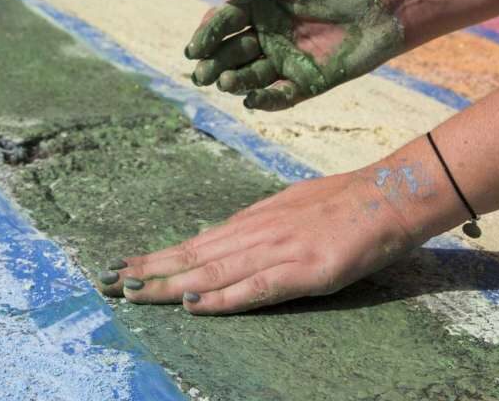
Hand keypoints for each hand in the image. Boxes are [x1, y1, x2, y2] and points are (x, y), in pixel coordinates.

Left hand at [95, 169, 416, 314]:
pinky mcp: (304, 271)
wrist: (390, 195)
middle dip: (148, 271)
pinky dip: (221, 297)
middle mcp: (257, 233)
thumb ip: (260, 224)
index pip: (195, 243)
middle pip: (193, 257)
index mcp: (254, 220)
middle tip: (107, 281)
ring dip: (169, 284)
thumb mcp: (292, 206)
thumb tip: (228, 237)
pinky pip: (255, 288)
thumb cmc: (346, 202)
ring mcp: (279, 250)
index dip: (157, 257)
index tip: (123, 265)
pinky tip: (192, 303)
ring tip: (133, 292)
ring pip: (213, 271)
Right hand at [185, 0, 404, 109]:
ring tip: (224, 83)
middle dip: (212, 63)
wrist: (387, 4)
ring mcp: (286, 60)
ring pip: (249, 76)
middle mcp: (268, 35)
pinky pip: (279, 96)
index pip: (225, 21)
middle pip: (230, 52)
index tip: (197, 46)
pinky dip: (264, 100)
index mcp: (261, 6)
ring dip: (233, 81)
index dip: (208, 33)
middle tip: (200, 72)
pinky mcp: (306, 82)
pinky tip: (251, 99)